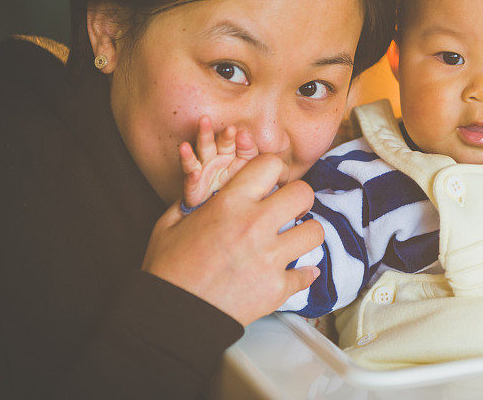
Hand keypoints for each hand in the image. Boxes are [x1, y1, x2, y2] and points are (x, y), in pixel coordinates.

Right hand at [142, 154, 323, 324]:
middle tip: (288, 211)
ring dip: (305, 234)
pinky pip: (307, 274)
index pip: (272, 164)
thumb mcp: (172, 222)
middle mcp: (255, 226)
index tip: (271, 184)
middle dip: (298, 199)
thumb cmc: (168, 268)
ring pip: (314, 232)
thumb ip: (195, 197)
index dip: (273, 172)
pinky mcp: (277, 288)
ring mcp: (270, 258)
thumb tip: (211, 184)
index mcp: (230, 204)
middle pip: (303, 194)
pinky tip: (291, 272)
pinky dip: (301, 275)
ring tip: (292, 240)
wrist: (170, 317)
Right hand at [179, 116, 257, 207]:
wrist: (231, 204)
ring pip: (192, 162)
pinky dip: (191, 178)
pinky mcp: (193, 191)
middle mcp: (209, 160)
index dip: (228, 135)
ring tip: (184, 147)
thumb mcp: (248, 163)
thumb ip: (249, 148)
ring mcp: (199, 174)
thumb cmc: (240, 178)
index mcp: (225, 151)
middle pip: (206, 145)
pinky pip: (190, 184)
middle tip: (204, 121)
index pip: (226, 140)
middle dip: (204, 133)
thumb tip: (244, 133)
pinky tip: (194, 174)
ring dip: (187, 155)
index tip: (232, 129)